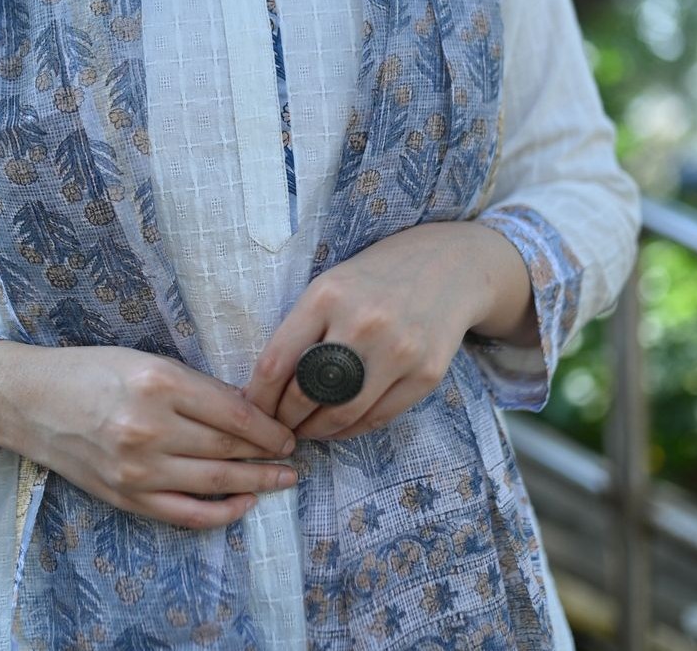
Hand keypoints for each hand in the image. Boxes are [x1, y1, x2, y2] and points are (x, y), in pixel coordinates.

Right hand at [0, 344, 297, 529]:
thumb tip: (247, 410)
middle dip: (268, 456)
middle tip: (293, 457)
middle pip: (227, 449)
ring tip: (282, 481)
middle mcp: (149, 428)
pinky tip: (243, 503)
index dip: (267, 428)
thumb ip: (195, 387)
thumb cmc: (92, 371)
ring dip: (255, 483)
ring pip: (213, 483)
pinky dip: (219, 513)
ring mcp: (136, 468)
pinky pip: (183, 513)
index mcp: (158, 383)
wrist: (32, 401)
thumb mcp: (147, 361)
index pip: (232, 412)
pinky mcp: (125, 496)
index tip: (287, 432)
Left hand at [242, 221, 533, 440]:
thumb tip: (263, 387)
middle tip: (274, 428)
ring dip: (315, 431)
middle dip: (282, 420)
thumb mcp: (328, 286)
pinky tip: (336, 427)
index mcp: (326, 296)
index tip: (250, 410)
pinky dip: (350, 430)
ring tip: (303, 432)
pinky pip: (378, 418)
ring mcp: (399, 351)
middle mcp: (362, 323)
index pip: (275, 362)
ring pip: (342, 414)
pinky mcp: (427, 374)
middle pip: (306, 394)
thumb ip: (300, 330)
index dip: (257, 398)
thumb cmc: (373, 278)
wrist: (447, 265)